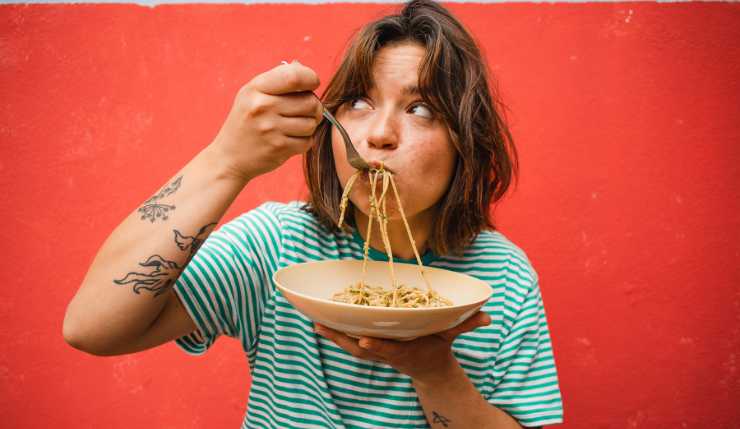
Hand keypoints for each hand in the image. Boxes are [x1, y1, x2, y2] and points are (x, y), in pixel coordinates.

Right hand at [210, 60, 322, 181]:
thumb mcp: (252, 94)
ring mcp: (270, 129)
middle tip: (306, 111)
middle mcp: (262, 106)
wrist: (229, 157)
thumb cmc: (246, 121)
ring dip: (310, 125)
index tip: (312, 85)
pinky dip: (304, 141)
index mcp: (256, 88)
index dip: (311, 78)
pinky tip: (291, 139)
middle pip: (310, 101)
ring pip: (311, 123)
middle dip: (314, 106)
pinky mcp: (278, 148)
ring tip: (297, 126)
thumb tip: (302, 68)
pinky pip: (308, 141)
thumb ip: (277, 79)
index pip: (295, 76)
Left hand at [314, 311, 491, 382]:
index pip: (390, 350)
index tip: (364, 342)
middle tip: (322, 327)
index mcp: (406, 351)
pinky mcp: (371, 348)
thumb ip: (467, 324)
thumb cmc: (438, 346)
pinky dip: (336, 333)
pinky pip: (350, 341)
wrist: (429, 368)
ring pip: (351, 346)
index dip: (377, 347)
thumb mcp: (452, 335)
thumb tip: (487, 317)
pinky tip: (321, 321)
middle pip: (361, 349)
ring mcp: (377, 352)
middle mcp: (388, 352)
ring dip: (333, 336)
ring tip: (315, 322)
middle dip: (342, 340)